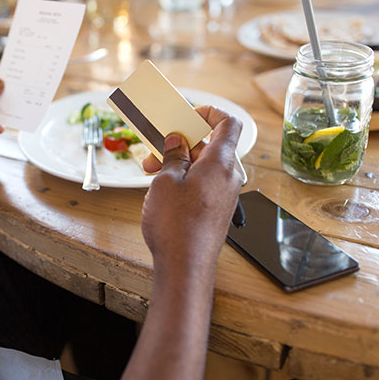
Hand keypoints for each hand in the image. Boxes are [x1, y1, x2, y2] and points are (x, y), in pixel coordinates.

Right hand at [140, 107, 242, 289]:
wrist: (185, 266)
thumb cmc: (176, 225)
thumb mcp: (165, 181)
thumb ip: (172, 155)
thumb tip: (175, 141)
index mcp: (221, 162)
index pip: (228, 123)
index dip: (209, 113)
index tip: (186, 115)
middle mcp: (229, 177)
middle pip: (210, 145)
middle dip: (180, 141)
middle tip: (154, 147)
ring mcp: (225, 195)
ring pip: (203, 166)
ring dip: (178, 162)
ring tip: (149, 171)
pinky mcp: (217, 210)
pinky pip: (203, 183)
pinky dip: (184, 178)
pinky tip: (162, 188)